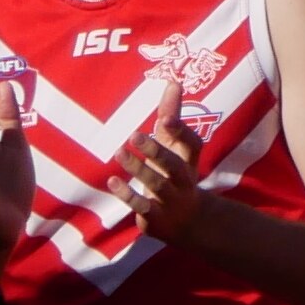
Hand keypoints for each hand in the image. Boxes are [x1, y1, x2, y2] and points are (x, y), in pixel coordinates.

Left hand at [114, 119, 209, 241]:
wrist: (189, 222)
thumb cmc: (178, 174)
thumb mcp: (177, 147)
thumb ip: (172, 115)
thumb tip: (173, 81)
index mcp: (189, 160)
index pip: (191, 144)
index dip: (180, 132)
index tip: (165, 117)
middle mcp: (183, 179)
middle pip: (174, 165)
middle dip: (156, 151)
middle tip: (135, 135)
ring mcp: (170, 199)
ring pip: (156, 184)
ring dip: (138, 168)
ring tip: (119, 152)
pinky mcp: (155, 217)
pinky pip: (141, 206)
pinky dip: (128, 195)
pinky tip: (112, 182)